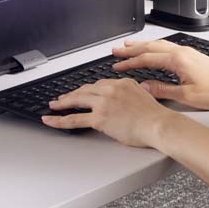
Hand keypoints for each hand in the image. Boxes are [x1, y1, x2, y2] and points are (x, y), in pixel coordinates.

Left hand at [42, 78, 177, 146]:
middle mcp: (111, 89)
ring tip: (53, 106)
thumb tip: (128, 100)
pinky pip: (74, 119)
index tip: (82, 93)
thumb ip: (132, 94)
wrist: (158, 124)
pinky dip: (59, 119)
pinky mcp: (99, 118)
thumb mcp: (144, 96)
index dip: (87, 90)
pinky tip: (50, 120)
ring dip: (62, 103)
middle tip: (62, 99)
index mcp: (122, 83)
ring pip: (77, 100)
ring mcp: (103, 103)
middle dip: (72, 94)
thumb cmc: (155, 116)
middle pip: (85, 89)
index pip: (99, 84)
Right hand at [110, 39, 208, 110]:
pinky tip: (152, 51)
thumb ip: (163, 90)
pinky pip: (167, 47)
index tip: (117, 65)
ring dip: (142, 45)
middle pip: (150, 47)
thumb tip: (144, 87)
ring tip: (129, 47)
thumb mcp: (187, 96)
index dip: (130, 62)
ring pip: (159, 45)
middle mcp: (181, 52)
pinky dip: (154, 47)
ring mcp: (187, 52)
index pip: (147, 59)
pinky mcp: (191, 55)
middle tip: (116, 51)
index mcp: (178, 60)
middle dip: (131, 49)